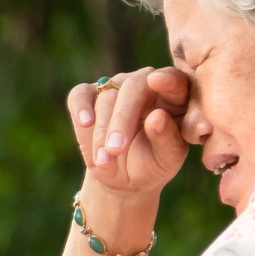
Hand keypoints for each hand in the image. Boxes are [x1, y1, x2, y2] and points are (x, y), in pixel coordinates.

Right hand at [67, 66, 191, 200]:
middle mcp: (145, 83)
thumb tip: (157, 116)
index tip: (157, 81)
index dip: (167, 79)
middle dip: (122, 119)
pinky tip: (85, 122)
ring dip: (102, 132)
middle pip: (133, 87)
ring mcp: (116, 87)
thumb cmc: (153, 163)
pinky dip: (80, 107)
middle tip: (116, 150)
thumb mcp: (167, 159)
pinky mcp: (90, 95)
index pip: (174, 79)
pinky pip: (80, 95)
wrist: (124, 176)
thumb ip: (167, 138)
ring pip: (106, 97)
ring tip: (104, 162)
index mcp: (174, 95)